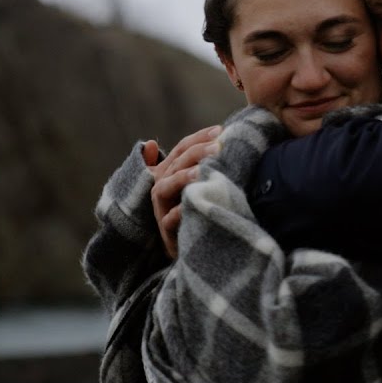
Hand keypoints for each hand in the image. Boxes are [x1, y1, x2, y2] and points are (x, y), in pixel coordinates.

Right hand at [147, 125, 220, 258]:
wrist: (194, 251)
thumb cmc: (198, 212)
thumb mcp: (201, 186)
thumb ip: (199, 163)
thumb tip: (187, 136)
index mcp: (169, 173)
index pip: (181, 149)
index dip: (199, 138)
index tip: (221, 131)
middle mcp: (160, 188)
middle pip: (175, 163)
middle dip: (197, 152)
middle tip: (219, 145)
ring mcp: (161, 210)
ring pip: (165, 188)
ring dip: (183, 177)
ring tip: (203, 170)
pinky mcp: (166, 232)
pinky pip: (169, 219)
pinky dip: (179, 211)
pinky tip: (197, 200)